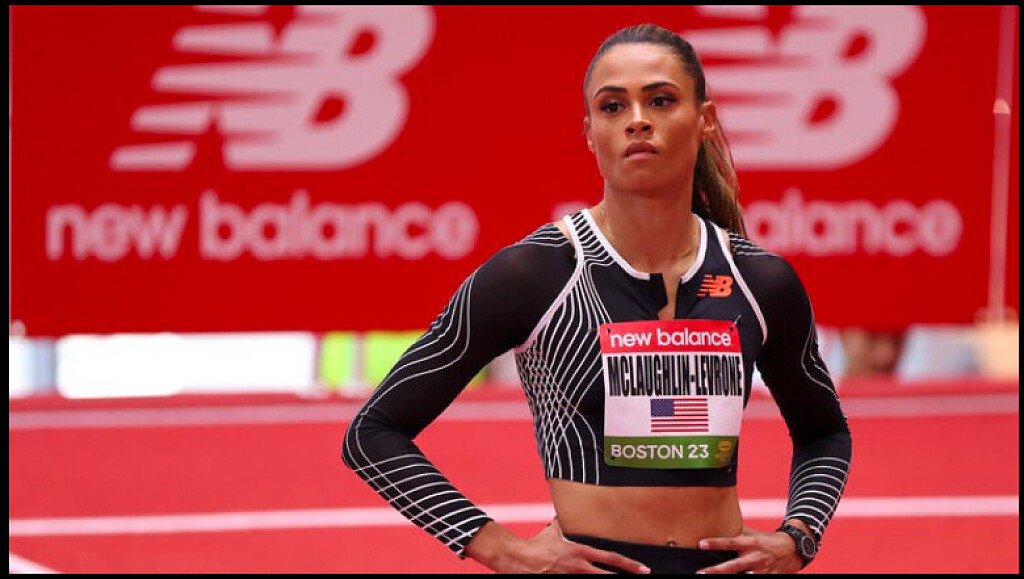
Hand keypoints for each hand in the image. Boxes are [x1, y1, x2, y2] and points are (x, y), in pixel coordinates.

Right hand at [466, 519, 650, 573]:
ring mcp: (571, 578)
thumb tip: (567, 514)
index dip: (629, 565)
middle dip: (625, 578)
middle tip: (641, 578)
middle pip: (608, 577)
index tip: (644, 569)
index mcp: (580, 552)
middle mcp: (579, 567)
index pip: (611, 558)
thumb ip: (564, 524)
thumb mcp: (553, 531)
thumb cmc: (536, 544)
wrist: (518, 558)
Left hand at [696, 526, 803, 573]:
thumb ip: (736, 532)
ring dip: (733, 578)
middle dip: (716, 570)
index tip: (700, 544)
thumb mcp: (752, 534)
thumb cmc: (766, 541)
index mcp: (750, 543)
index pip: (730, 542)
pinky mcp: (770, 578)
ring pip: (746, 577)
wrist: (793, 549)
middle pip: (733, 566)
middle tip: (700, 572)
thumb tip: (718, 523)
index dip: (715, 543)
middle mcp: (755, 557)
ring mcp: (763, 570)